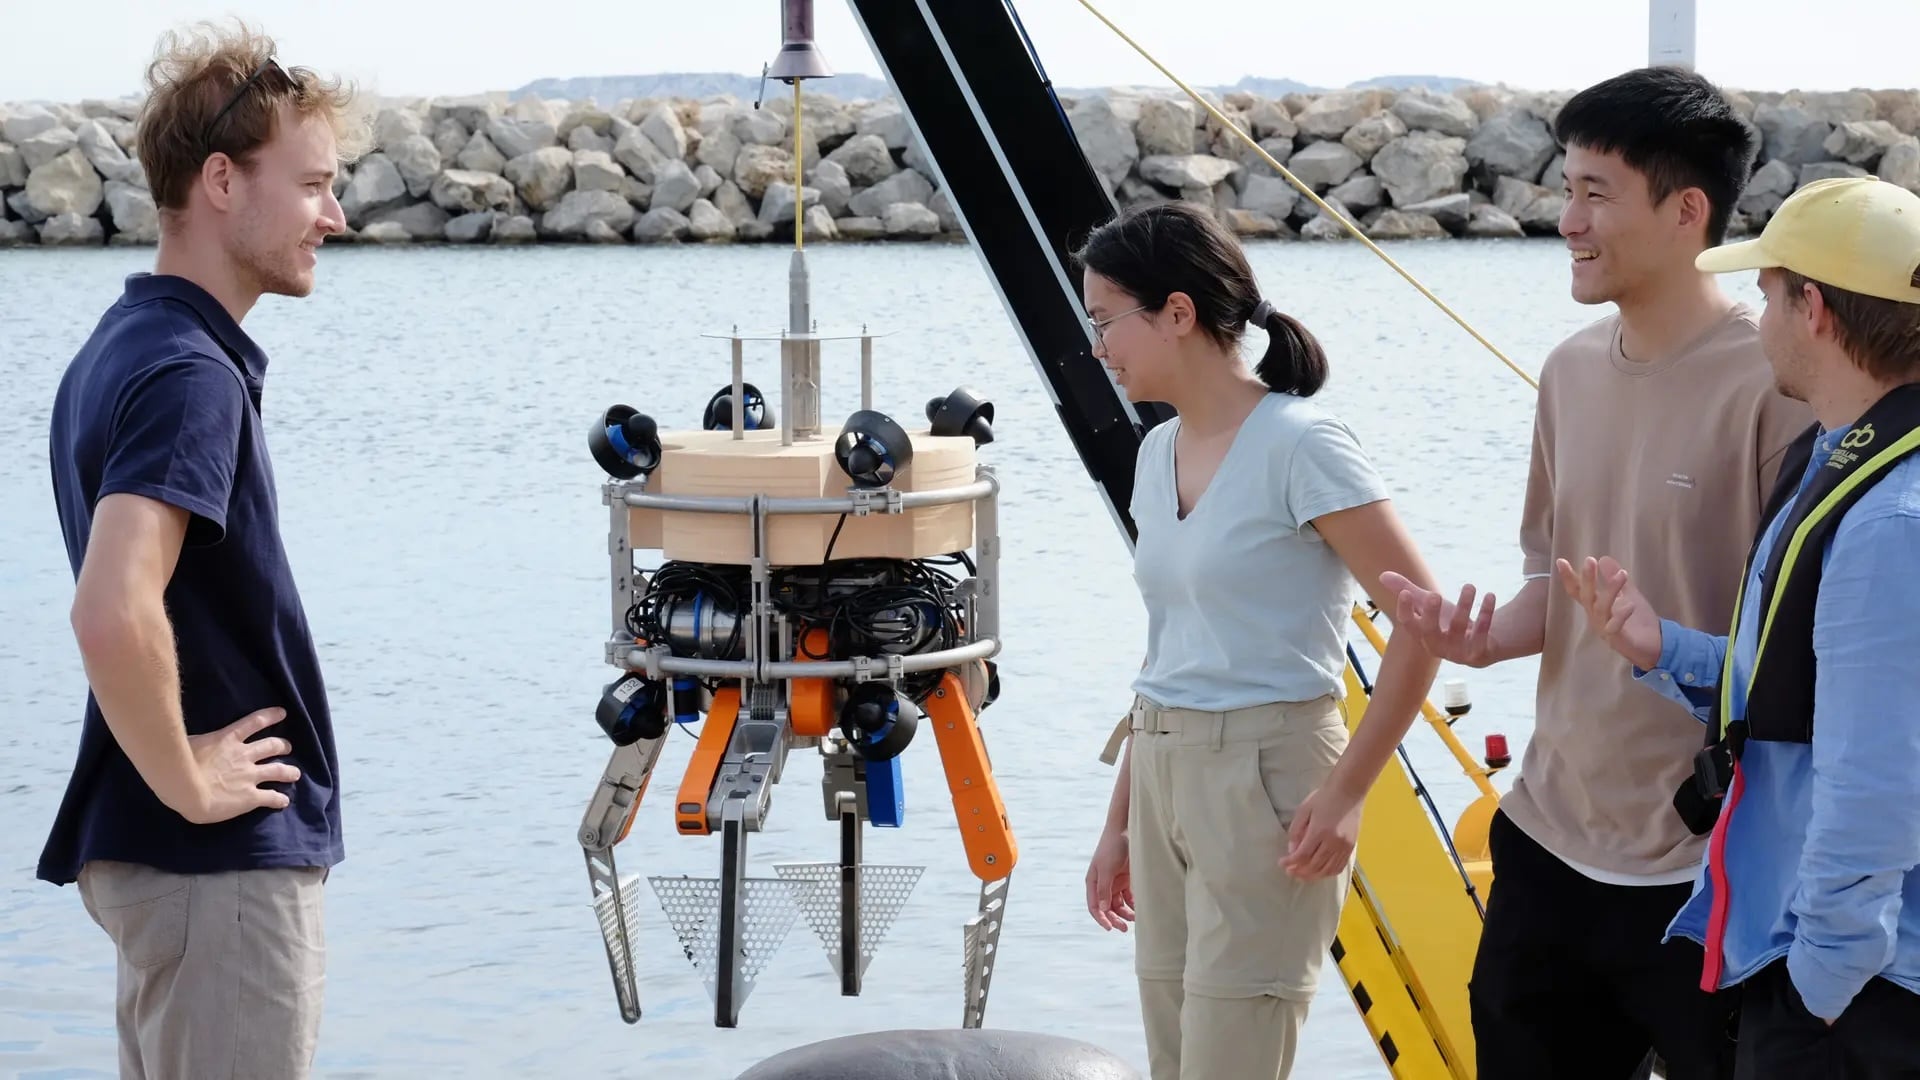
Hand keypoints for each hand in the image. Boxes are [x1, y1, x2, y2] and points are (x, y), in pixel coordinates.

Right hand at [178, 707, 298, 823]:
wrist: (187, 789)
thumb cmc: (178, 764)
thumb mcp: (187, 744)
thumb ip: (196, 742)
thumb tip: (186, 739)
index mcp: (228, 739)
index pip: (254, 722)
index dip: (270, 716)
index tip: (282, 713)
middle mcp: (244, 755)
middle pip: (271, 746)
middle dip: (282, 745)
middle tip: (287, 747)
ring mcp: (250, 776)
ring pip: (278, 770)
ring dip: (289, 771)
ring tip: (295, 773)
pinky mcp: (251, 796)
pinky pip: (271, 797)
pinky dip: (279, 799)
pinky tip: (283, 802)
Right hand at [1085, 826, 1133, 930]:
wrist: (1126, 829)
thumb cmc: (1112, 847)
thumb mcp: (1106, 868)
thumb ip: (1104, 889)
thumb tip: (1103, 908)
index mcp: (1093, 883)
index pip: (1094, 906)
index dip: (1101, 919)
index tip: (1110, 928)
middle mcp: (1103, 885)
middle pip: (1107, 908)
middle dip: (1115, 919)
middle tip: (1125, 929)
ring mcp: (1115, 883)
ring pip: (1119, 905)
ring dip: (1126, 914)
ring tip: (1136, 918)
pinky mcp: (1127, 880)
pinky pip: (1130, 898)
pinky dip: (1134, 905)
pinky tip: (1140, 909)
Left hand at [1283, 784, 1361, 879]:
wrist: (1348, 791)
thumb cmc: (1324, 797)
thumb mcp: (1304, 810)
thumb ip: (1296, 831)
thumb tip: (1292, 850)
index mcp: (1319, 831)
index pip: (1302, 855)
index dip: (1290, 862)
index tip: (1281, 863)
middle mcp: (1333, 842)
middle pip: (1314, 865)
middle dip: (1299, 871)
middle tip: (1289, 871)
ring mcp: (1344, 846)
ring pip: (1327, 870)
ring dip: (1312, 876)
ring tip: (1302, 875)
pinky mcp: (1351, 847)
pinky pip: (1339, 867)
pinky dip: (1327, 873)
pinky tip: (1319, 872)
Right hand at [1379, 571, 1497, 666]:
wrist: (1482, 645)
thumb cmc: (1450, 623)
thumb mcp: (1429, 606)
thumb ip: (1408, 591)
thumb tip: (1382, 576)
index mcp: (1421, 635)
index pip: (1408, 624)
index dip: (1405, 610)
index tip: (1405, 593)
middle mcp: (1436, 646)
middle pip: (1430, 632)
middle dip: (1431, 614)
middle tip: (1435, 594)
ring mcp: (1457, 652)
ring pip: (1458, 628)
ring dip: (1464, 605)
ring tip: (1470, 586)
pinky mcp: (1478, 653)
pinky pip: (1482, 634)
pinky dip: (1486, 614)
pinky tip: (1489, 596)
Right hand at [1554, 556, 1661, 670]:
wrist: (1655, 647)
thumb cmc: (1638, 621)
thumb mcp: (1627, 594)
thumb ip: (1614, 579)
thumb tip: (1604, 558)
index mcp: (1595, 607)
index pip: (1578, 590)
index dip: (1569, 577)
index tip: (1561, 560)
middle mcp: (1595, 617)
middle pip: (1586, 597)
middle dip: (1587, 579)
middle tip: (1589, 560)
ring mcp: (1604, 628)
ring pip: (1601, 608)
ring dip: (1610, 590)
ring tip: (1622, 574)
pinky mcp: (1616, 639)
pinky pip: (1615, 626)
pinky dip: (1621, 615)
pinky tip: (1630, 605)